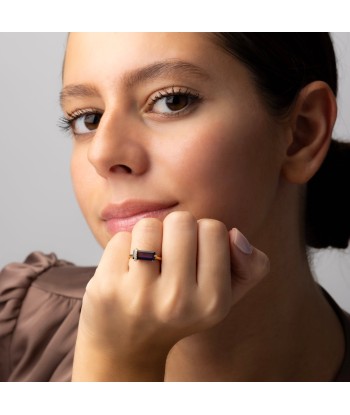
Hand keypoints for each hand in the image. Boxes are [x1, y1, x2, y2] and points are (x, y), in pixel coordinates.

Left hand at [72, 211, 268, 380]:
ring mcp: (140, 296)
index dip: (201, 236)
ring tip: (146, 263)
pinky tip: (124, 273)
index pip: (214, 229)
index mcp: (213, 302)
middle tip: (168, 258)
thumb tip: (236, 234)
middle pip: (182, 221)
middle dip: (174, 231)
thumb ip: (249, 267)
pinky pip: (121, 238)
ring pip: (149, 225)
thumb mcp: (222, 297)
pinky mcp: (107, 289)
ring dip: (148, 237)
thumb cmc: (177, 313)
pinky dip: (123, 248)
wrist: (127, 349)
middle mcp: (178, 301)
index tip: (193, 258)